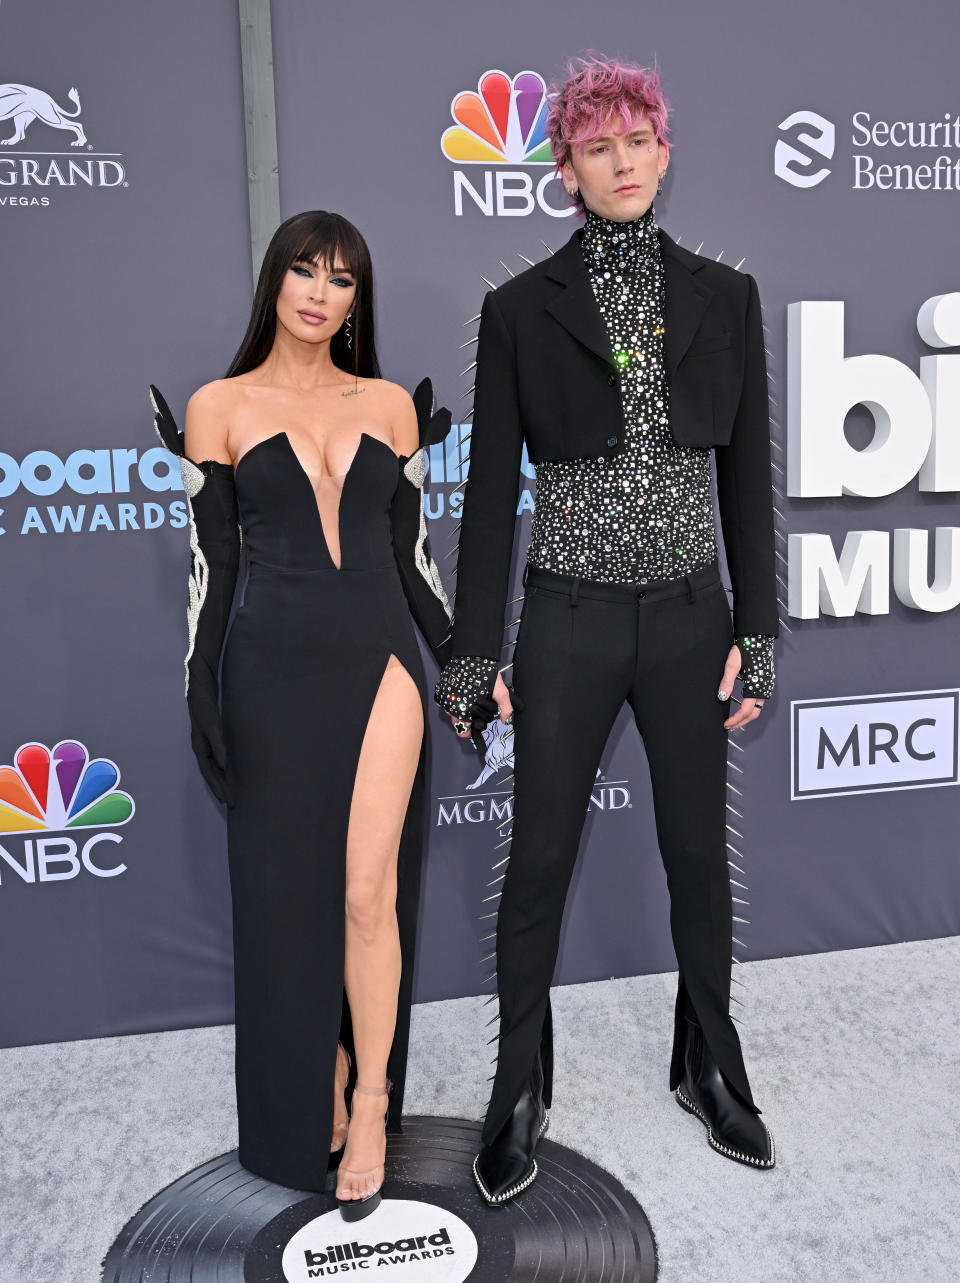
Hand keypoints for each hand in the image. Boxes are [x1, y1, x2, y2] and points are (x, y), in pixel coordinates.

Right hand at [187, 686, 231, 802]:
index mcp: (200, 749)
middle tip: (231, 803)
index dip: (217, 786)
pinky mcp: (211, 741)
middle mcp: (202, 750)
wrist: (200, 694)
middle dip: (220, 789)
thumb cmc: (205, 709)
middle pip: (212, 774)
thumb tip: (224, 766)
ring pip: (214, 769)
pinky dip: (222, 771)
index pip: (209, 773)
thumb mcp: (213, 727)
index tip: (224, 799)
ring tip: (229, 795)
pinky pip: (217, 761)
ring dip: (222, 782)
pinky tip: (227, 775)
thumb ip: (218, 746)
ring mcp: (205, 746)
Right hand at [447, 672, 517, 737]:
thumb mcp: (500, 691)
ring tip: (471, 701)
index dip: (471, 731)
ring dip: (460, 711)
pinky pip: (445, 702)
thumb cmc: (484, 672)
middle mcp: (451, 707)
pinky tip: (462, 694)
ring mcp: (445, 699)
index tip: (476, 726)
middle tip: (477, 712)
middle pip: (458, 725)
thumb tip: (506, 720)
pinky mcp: (440, 691)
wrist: (471, 654)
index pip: (464, 732)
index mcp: (465, 710)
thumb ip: (505, 708)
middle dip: (468, 721)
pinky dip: (453, 701)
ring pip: (451, 714)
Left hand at [717, 644, 765, 729]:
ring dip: (746, 716)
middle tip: (730, 726)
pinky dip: (751, 708)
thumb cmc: (746, 648)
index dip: (736, 719)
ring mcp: (767, 686)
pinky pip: (759, 701)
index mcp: (757, 686)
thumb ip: (727, 682)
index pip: (746, 710)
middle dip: (742, 722)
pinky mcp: (766, 683)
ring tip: (735, 719)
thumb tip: (721, 697)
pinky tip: (742, 707)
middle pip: (754, 713)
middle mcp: (764, 689)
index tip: (726, 723)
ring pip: (758, 708)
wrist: (758, 638)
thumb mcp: (732, 664)